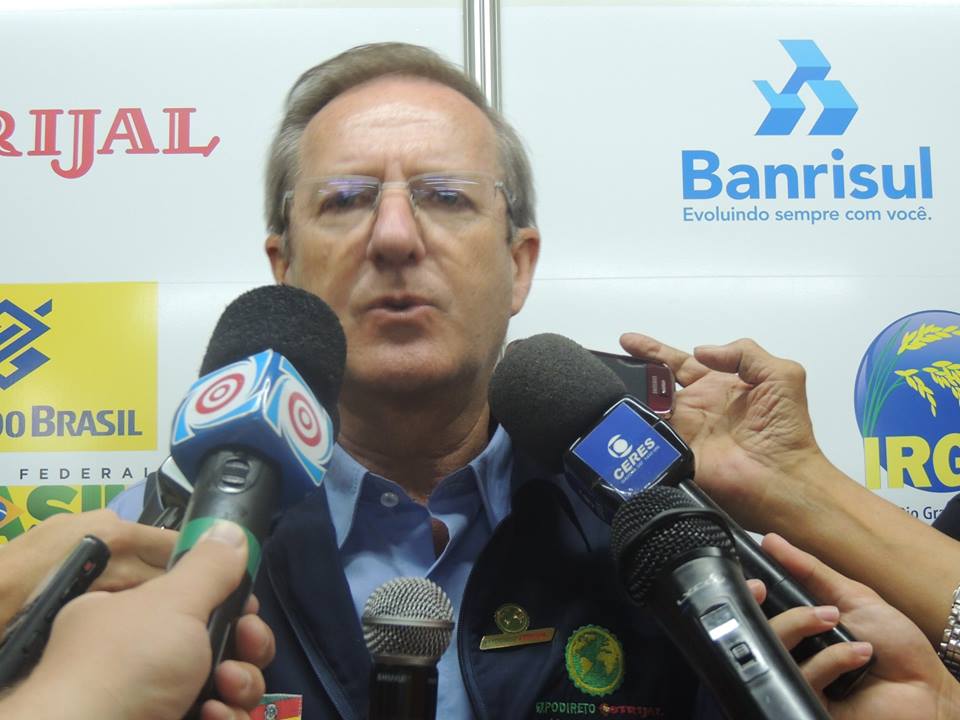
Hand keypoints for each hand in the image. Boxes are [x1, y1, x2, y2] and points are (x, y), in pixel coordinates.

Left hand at [2, 521, 274, 719]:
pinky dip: (224, 715)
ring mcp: (159, 697)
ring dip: (241, 683)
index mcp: (131, 614)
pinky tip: (212, 715)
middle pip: (222, 642)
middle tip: (245, 644)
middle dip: (245, 644)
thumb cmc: (127, 663)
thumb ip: (209, 567)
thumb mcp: (172, 602)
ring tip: (225, 688)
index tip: (246, 608)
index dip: (230, 602)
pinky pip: (219, 715)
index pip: (195, 598)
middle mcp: (145, 657)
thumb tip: (231, 530)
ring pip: (227, 683)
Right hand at [620, 334, 825, 531]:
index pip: (678, 362)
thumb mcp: (781, 374)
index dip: (654, 350)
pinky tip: (623, 418)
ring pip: (646, 411)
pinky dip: (633, 430)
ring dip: (631, 399)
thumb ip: (744, 352)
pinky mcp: (675, 455)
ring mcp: (683, 433)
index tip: (628, 340)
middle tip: (615, 363)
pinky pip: (647, 441)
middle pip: (655, 385)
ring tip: (615, 385)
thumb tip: (702, 351)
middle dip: (633, 372)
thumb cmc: (787, 430)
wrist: (782, 478)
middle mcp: (696, 408)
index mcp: (717, 386)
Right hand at [760, 533, 959, 719]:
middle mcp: (795, 650)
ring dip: (806, 629)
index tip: (758, 582)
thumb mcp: (852, 596)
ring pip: (776, 650)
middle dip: (789, 615)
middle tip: (818, 611)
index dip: (751, 594)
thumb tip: (773, 541)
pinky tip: (859, 656)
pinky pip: (802, 676)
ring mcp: (800, 677)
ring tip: (839, 626)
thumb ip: (811, 570)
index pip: (760, 608)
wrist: (925, 688)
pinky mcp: (808, 702)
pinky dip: (832, 660)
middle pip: (761, 629)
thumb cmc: (895, 645)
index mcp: (800, 624)